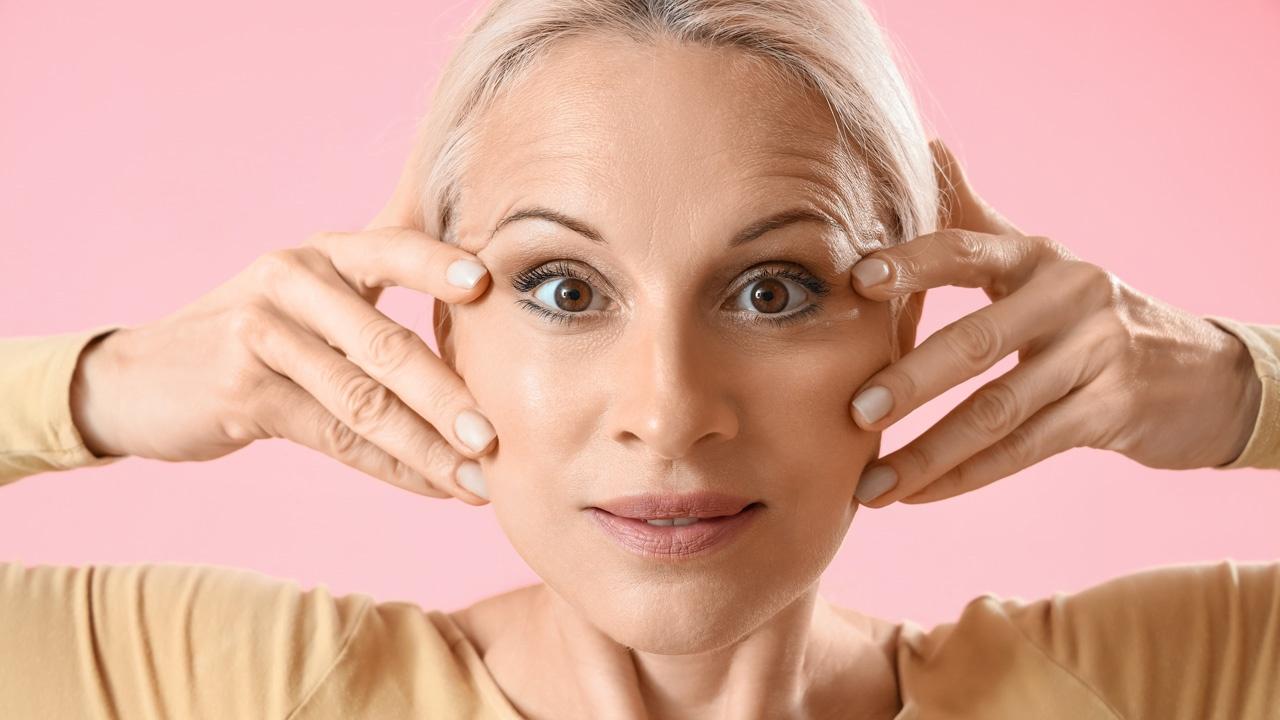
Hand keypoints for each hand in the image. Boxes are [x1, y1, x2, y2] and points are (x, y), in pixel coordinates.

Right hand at [70, 151, 497, 504]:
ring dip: (428, 447)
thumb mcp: (308, 304)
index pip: (393, 248)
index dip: (438, 265)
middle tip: (500, 437)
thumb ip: (375, 310)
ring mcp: (262, 333)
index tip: (488, 283)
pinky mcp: (242, 388)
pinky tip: (431, 485)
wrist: (137, 378)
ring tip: (478, 478)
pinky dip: (391, 466)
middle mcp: (293, 280)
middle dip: (451, 396)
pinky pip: (335, 435)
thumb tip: (481, 346)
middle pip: (387, 343)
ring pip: (364, 400)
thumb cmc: (252, 340)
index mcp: (323, 253)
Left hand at [848, 140, 1262, 507]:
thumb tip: (924, 147)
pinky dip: (966, 476)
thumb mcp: (1036, 261)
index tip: (857, 282)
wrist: (1198, 369)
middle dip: (911, 380)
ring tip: (872, 484)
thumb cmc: (1086, 311)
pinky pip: (1024, 450)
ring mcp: (1094, 357)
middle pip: (977, 343)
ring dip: (928, 452)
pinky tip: (918, 495)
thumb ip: (973, 217)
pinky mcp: (1109, 413)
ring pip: (997, 410)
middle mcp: (1068, 298)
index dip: (912, 263)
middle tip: (854, 413)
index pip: (966, 250)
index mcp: (1035, 257)